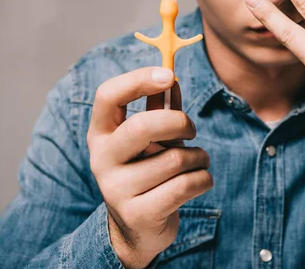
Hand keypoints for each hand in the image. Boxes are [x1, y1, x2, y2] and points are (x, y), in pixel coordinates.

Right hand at [87, 67, 212, 267]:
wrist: (136, 230)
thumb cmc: (147, 171)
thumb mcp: (149, 139)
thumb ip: (159, 108)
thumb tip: (172, 77)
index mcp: (100, 134)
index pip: (107, 95)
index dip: (138, 79)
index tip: (168, 75)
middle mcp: (101, 159)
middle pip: (143, 125)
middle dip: (179, 122)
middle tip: (191, 130)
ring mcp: (116, 189)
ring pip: (174, 159)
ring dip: (198, 157)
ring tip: (197, 162)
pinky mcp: (138, 214)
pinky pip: (185, 185)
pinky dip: (203, 179)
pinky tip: (200, 180)